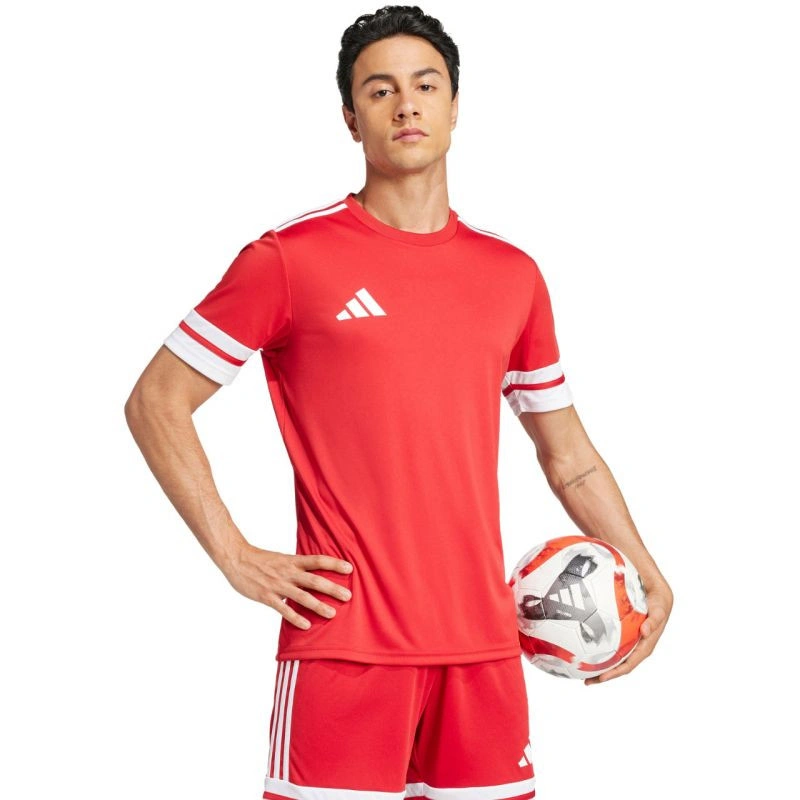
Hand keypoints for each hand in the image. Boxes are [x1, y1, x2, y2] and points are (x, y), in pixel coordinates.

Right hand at [221, 541, 352, 628]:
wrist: (236, 559)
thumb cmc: (260, 559)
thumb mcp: (282, 558)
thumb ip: (297, 566)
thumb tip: (314, 572)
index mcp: (293, 560)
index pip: (318, 560)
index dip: (334, 563)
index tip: (350, 568)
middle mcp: (288, 572)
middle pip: (314, 580)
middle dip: (332, 588)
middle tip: (348, 596)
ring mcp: (277, 585)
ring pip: (302, 596)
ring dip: (318, 605)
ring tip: (332, 613)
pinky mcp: (266, 596)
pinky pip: (283, 609)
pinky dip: (295, 617)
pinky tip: (306, 625)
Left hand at [584, 579, 672, 684]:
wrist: (652, 580)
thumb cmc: (657, 593)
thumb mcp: (661, 602)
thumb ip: (656, 617)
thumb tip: (645, 632)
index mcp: (645, 642)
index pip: (631, 662)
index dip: (618, 671)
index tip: (602, 678)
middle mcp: (634, 642)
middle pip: (618, 662)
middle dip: (604, 673)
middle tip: (586, 681)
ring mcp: (626, 635)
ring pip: (610, 651)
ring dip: (596, 660)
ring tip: (578, 667)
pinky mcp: (617, 626)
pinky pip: (604, 635)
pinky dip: (591, 641)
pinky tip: (576, 639)